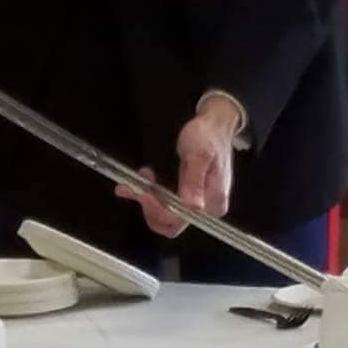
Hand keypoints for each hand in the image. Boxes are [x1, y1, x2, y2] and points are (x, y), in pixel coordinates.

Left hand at [116, 95, 239, 237]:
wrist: (215, 125)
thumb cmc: (208, 136)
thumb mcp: (199, 153)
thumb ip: (194, 180)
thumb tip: (193, 207)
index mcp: (214, 201)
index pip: (179, 219)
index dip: (156, 208)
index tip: (140, 190)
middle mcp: (208, 209)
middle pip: (171, 223)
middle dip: (149, 206)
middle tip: (132, 186)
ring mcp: (199, 204)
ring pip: (166, 216)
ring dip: (148, 201)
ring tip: (137, 180)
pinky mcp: (190, 197)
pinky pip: (168, 205)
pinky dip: (153, 196)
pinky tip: (144, 181)